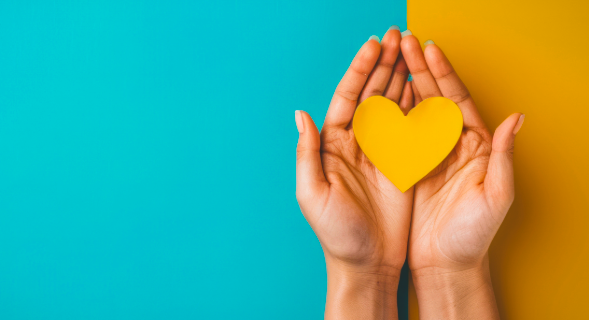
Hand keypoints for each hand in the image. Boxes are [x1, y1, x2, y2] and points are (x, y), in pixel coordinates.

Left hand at [295, 27, 411, 318]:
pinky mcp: (404, 164)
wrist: (367, 263)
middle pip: (371, 95)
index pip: (346, 99)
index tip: (373, 47)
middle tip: (398, 37)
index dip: (359, 72)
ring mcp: (381, 152)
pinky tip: (426, 86)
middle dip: (383, 65)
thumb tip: (300, 114)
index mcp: (332, 146)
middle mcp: (356, 144)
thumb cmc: (335, 233)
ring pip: (392, 106)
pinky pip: (412, 128)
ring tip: (411, 50)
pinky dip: (419, 106)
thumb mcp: (312, 194)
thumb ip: (306, 153)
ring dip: (400, 78)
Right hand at [399, 34, 523, 318]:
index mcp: (475, 146)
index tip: (428, 49)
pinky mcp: (408, 168)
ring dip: (401, 81)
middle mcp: (452, 146)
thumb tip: (515, 120)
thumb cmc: (472, 236)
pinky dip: (388, 111)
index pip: (456, 99)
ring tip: (389, 56)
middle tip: (402, 40)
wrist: (445, 266)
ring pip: (413, 109)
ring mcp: (428, 155)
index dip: (442, 73)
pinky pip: (396, 132)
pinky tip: (378, 94)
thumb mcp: (495, 196)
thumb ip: (503, 156)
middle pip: (434, 96)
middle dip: (418, 66)